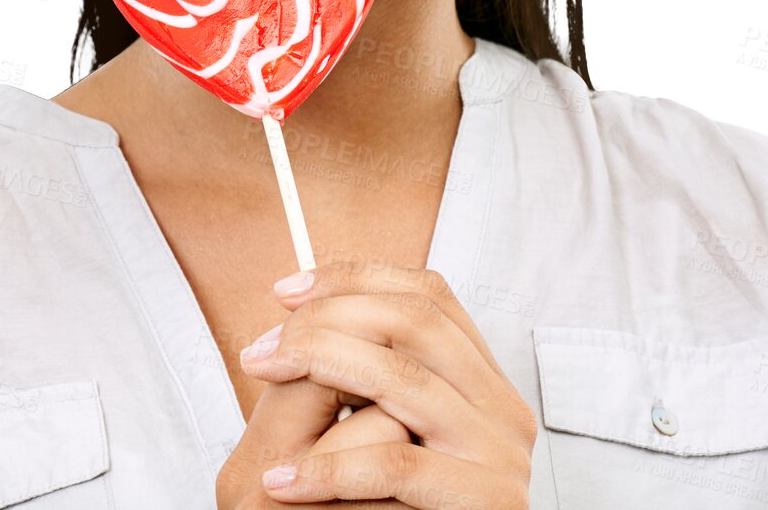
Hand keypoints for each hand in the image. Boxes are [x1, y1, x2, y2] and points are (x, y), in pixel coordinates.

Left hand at [237, 259, 535, 505]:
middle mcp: (505, 409)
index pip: (429, 295)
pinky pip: (395, 465)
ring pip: (402, 378)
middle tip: (262, 349)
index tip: (286, 291)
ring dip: (319, 365)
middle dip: (328, 319)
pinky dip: (328, 469)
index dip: (356, 280)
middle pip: (415, 322)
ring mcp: (502, 454)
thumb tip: (302, 304)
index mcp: (485, 383)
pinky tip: (282, 481)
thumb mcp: (383, 431)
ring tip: (262, 379)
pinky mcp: (489, 501)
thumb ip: (368, 374)